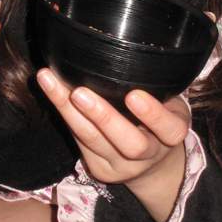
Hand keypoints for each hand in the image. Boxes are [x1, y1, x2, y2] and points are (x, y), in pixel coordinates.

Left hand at [36, 69, 189, 221]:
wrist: (153, 163)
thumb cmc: (160, 119)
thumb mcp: (170, 104)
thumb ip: (158, 90)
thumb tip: (129, 52)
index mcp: (172, 136)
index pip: (169, 129)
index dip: (153, 115)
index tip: (134, 96)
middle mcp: (148, 155)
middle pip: (129, 144)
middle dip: (103, 118)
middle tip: (79, 93)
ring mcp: (121, 166)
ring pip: (93, 141)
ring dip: (68, 110)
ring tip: (50, 81)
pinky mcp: (99, 168)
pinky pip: (78, 140)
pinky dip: (63, 112)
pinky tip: (50, 89)